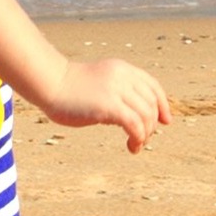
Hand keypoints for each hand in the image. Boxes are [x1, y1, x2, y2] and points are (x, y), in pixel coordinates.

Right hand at [38, 57, 173, 151]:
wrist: (49, 83)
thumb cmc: (67, 88)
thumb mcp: (98, 82)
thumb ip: (115, 92)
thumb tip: (129, 118)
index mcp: (122, 69)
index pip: (153, 86)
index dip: (163, 104)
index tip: (166, 121)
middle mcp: (123, 77)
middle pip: (152, 103)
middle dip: (152, 125)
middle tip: (141, 139)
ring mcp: (117, 90)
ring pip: (146, 116)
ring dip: (146, 135)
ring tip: (136, 145)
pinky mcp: (110, 106)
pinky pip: (135, 125)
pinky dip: (138, 138)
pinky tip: (131, 146)